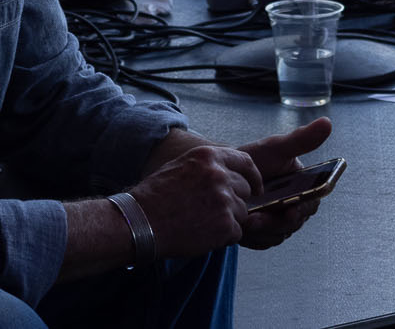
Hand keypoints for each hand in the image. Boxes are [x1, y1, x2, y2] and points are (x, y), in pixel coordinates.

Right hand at [128, 142, 260, 260]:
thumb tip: (229, 171)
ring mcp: (224, 200)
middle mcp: (220, 175)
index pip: (246, 162)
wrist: (139, 223)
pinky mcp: (224, 225)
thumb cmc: (155, 196)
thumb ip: (208, 166)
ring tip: (202, 224)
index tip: (255, 188)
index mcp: (209, 156)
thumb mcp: (181, 165)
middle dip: (235, 202)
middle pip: (245, 189)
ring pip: (242, 212)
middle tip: (213, 212)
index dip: (253, 177)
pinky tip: (202, 234)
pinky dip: (223, 237)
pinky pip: (236, 232)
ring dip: (228, 221)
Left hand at [237, 116, 331, 249]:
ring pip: (278, 235)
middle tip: (259, 218)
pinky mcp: (263, 234)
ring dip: (263, 231)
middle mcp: (295, 207)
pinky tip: (243, 228)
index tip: (291, 208)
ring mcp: (279, 222)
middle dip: (277, 222)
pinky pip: (263, 242)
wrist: (225, 172)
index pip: (311, 203)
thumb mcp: (277, 147)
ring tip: (247, 220)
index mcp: (304, 188)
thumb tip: (327, 123)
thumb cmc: (254, 157)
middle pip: (294, 223)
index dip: (303, 208)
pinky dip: (254, 238)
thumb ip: (302, 140)